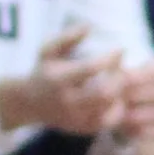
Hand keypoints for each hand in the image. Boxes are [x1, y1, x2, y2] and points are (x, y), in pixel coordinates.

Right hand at [1, 23, 129, 138]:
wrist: (30, 104)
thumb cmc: (44, 71)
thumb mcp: (48, 50)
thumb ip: (67, 37)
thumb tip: (89, 26)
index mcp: (58, 80)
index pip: (91, 68)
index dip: (110, 58)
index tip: (120, 49)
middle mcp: (68, 102)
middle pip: (105, 93)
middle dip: (120, 78)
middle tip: (123, 68)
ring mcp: (77, 118)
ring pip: (111, 110)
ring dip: (122, 94)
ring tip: (120, 81)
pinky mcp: (85, 129)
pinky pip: (111, 122)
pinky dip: (120, 108)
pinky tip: (118, 96)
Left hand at [113, 52, 153, 138]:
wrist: (128, 108)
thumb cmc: (122, 85)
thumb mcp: (116, 73)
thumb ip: (115, 68)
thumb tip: (118, 55)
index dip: (144, 75)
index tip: (123, 82)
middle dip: (137, 96)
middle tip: (118, 101)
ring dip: (137, 115)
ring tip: (119, 115)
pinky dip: (142, 129)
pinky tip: (126, 127)